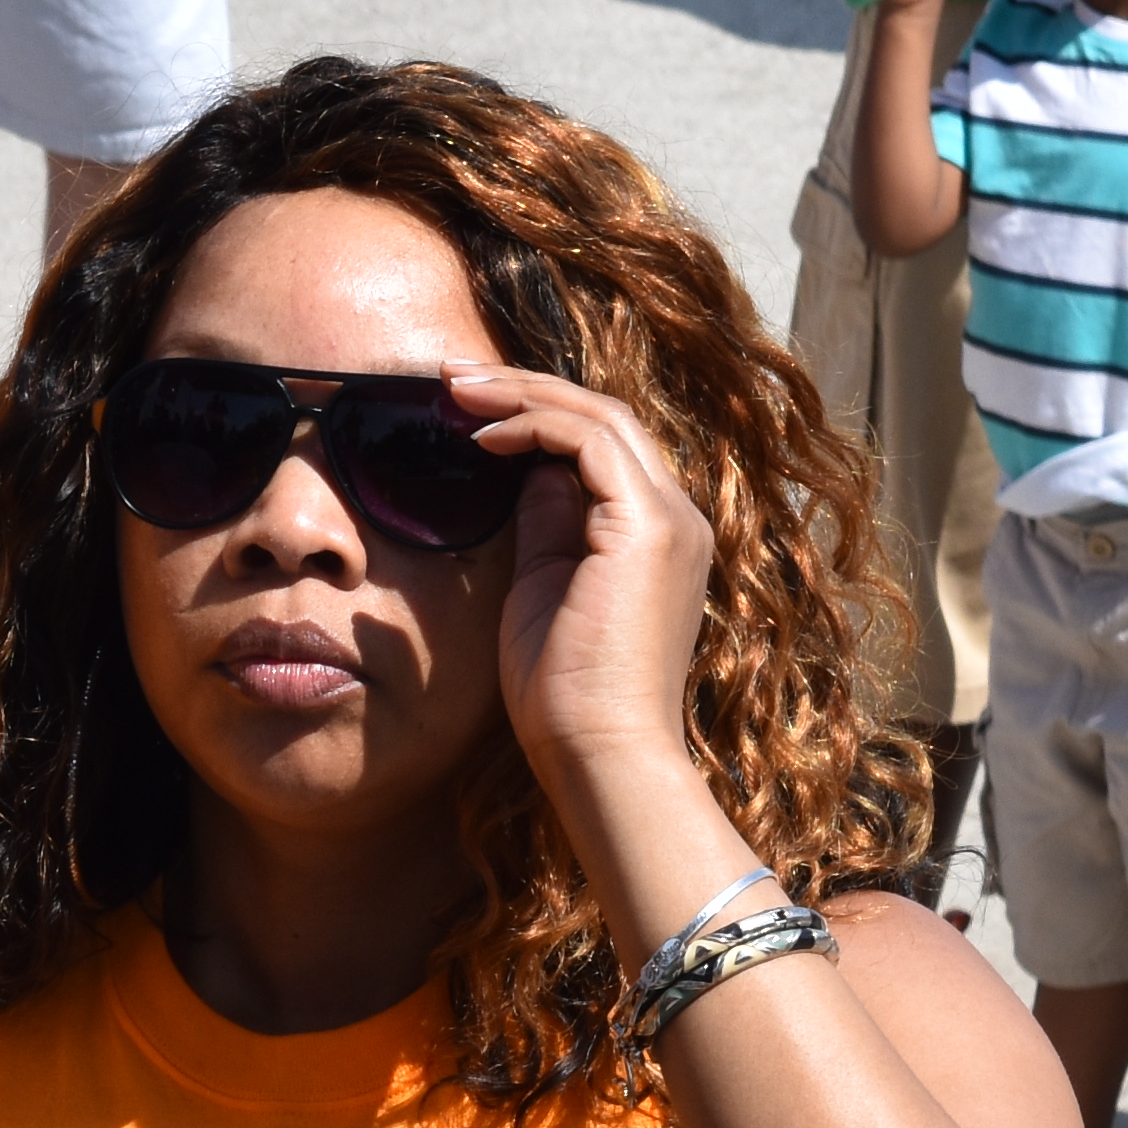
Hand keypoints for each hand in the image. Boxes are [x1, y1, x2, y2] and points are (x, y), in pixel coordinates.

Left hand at [455, 360, 721, 839]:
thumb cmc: (562, 690)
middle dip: (526, 388)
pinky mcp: (651, 530)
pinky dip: (537, 425)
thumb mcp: (542, 588)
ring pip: (603, 417)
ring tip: (455, 388)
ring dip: (524, 394)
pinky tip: (484, 436)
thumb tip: (525, 475)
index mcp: (655, 535)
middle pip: (607, 417)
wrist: (597, 750)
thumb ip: (543, 528)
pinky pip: (594, 443)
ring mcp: (671, 522)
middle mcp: (677, 520)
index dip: (536, 413)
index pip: (603, 444)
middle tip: (450, 377)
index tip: (466, 408)